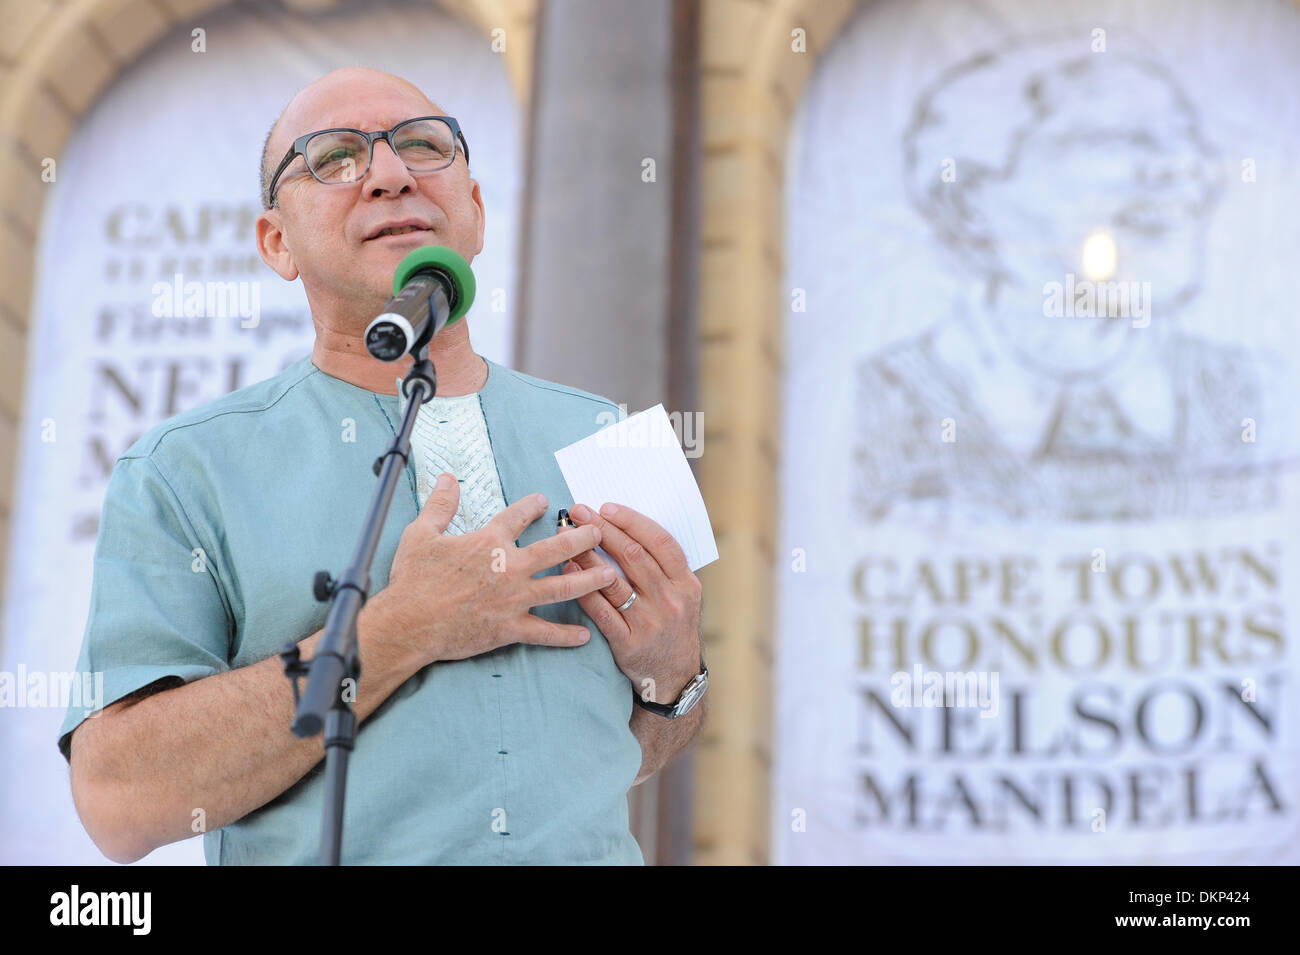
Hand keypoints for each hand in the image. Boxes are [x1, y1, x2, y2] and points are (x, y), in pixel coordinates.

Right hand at [373, 473, 616, 670]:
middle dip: (581, 539)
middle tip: (599, 533)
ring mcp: (514, 599)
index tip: (546, 501)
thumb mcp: (421, 533)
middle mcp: (509, 567)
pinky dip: (566, 635)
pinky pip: (545, 632)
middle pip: (555, 549)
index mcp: (489, 542)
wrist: (409, 623)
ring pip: (562, 587)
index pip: (517, 516)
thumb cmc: (413, 579)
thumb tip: (447, 478)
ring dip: (589, 580)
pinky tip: (586, 636)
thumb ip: (440, 505)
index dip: (533, 506)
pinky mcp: (510, 628)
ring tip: (609, 575)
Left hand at [560, 503, 702, 704]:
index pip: (660, 542)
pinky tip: (569, 571)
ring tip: (566, 536)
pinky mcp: (629, 644)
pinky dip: (583, 589)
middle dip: (603, 529)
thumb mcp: (683, 595)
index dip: (632, 521)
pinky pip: (601, 612)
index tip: (606, 507)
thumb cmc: (672, 626)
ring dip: (587, 555)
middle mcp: (671, 601)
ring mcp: (650, 623)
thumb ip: (662, 566)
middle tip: (578, 511)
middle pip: (634, 556)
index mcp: (687, 584)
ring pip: (614, 581)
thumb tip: (624, 527)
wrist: (674, 677)